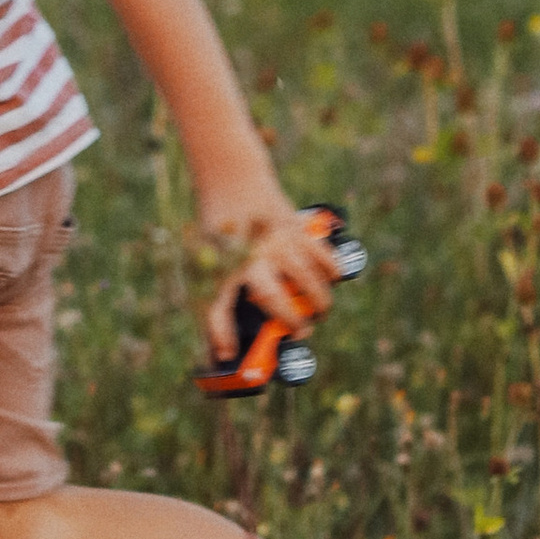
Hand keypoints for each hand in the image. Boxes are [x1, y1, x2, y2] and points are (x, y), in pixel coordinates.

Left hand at [200, 194, 338, 363]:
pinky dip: (331, 269)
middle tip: (302, 332)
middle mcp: (251, 255)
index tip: (226, 355)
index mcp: (226, 266)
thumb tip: (221, 351)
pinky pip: (321, 253)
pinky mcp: (295, 227)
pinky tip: (332, 279)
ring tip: (320, 311)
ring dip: (318, 300)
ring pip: (305, 278)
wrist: (231, 183)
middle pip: (273, 297)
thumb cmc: (219, 234)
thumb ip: (216, 304)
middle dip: (291, 321)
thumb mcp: (208, 265)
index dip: (219, 334)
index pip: (217, 305)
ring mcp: (276, 241)